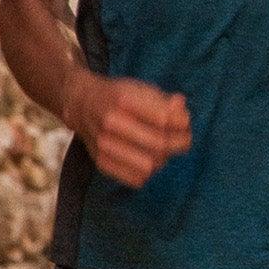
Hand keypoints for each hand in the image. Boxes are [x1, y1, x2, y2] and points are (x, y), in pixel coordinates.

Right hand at [65, 70, 191, 187]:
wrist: (82, 105)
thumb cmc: (118, 96)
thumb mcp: (141, 89)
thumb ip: (164, 100)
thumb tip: (182, 109)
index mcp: (122, 100)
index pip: (163, 119)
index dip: (182, 124)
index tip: (186, 124)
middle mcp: (110, 123)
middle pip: (159, 144)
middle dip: (179, 143)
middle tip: (184, 140)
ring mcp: (104, 145)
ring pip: (150, 165)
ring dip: (163, 159)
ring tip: (163, 149)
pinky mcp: (101, 162)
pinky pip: (137, 179)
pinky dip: (148, 172)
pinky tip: (147, 159)